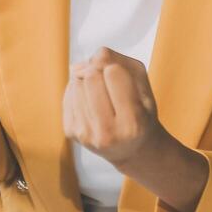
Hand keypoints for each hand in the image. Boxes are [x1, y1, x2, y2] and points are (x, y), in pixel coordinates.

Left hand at [62, 47, 168, 169]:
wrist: (132, 149)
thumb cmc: (141, 113)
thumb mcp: (143, 87)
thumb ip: (119, 62)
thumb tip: (79, 64)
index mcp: (132, 123)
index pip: (113, 72)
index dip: (116, 67)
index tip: (122, 77)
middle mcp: (108, 133)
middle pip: (91, 76)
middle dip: (98, 69)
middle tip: (108, 81)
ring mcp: (86, 135)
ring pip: (76, 82)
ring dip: (87, 78)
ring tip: (101, 92)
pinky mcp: (71, 133)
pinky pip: (68, 94)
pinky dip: (79, 89)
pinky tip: (91, 100)